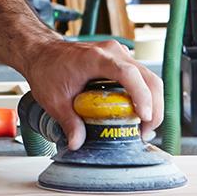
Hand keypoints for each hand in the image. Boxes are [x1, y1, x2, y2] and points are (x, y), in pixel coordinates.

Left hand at [20, 38, 163, 149]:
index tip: (144, 117)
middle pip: (148, 78)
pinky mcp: (121, 60)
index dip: (141, 95)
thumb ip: (68, 122)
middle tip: (144, 132)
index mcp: (96, 58)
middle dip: (154, 107)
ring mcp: (119, 54)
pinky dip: (145, 96)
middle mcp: (113, 52)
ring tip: (142, 127)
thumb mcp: (54, 99)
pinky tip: (137, 114)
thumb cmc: (47, 68)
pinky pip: (141, 77)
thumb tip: (78, 143)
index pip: (128, 73)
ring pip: (149, 78)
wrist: (42, 52)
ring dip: (152, 103)